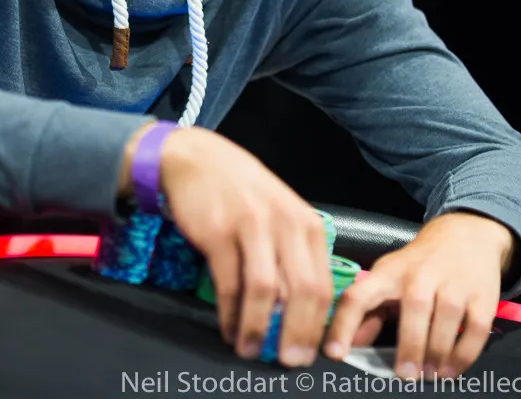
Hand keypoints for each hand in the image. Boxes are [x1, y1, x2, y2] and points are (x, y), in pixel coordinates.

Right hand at [122, 125, 332, 367]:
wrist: (197, 159)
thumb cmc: (242, 192)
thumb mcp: (279, 216)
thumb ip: (293, 257)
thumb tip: (298, 314)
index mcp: (307, 224)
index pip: (324, 284)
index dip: (319, 326)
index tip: (312, 353)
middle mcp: (285, 224)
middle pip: (302, 291)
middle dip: (297, 334)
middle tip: (289, 362)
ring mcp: (252, 226)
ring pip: (264, 291)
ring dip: (257, 328)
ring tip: (249, 351)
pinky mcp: (219, 233)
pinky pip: (229, 284)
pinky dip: (230, 313)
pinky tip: (228, 328)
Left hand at [322, 212, 513, 379]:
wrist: (465, 235)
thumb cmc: (418, 265)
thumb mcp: (388, 279)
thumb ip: (369, 313)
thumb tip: (351, 346)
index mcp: (388, 273)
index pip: (358, 296)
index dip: (343, 325)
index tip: (334, 354)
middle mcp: (421, 275)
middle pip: (414, 308)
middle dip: (410, 346)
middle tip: (405, 376)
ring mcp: (454, 283)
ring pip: (447, 319)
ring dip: (438, 353)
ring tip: (430, 375)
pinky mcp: (482, 295)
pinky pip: (476, 328)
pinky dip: (463, 354)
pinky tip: (451, 369)